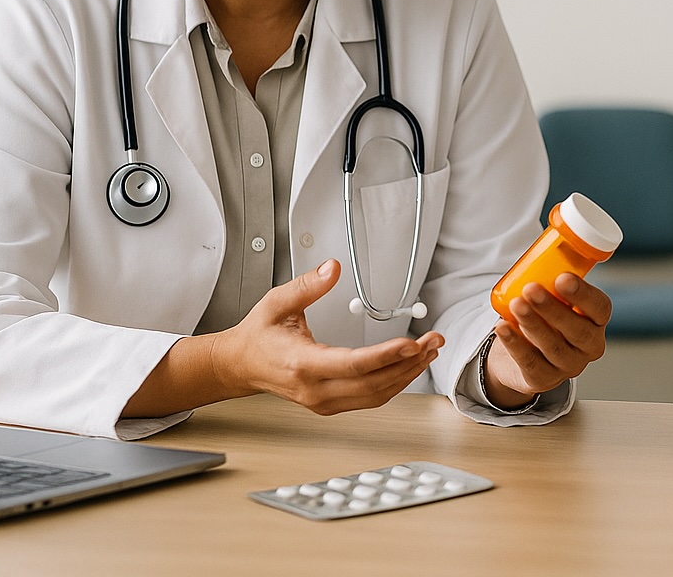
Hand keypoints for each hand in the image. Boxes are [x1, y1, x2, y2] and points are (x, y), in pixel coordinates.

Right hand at [212, 259, 442, 415]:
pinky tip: (408, 367)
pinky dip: (393, 384)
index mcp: (302, 364)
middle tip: (432, 342)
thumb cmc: (258, 336)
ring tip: (428, 352)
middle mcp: (315, 389)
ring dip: (406, 375)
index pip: (352, 365)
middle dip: (408, 363)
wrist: (240, 365)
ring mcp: (322, 402)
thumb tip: (333, 268)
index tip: (411, 343)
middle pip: (372, 383)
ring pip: (374, 395)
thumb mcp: (277, 303)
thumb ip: (307, 285)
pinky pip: (368, 399)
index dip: (385, 355)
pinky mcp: (329, 405)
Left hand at [483, 273, 610, 409]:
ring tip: (516, 304)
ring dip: (533, 324)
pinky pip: (529, 363)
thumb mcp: (557, 296)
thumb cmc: (546, 314)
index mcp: (597, 321)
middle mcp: (589, 346)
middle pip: (576, 330)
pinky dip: (514, 344)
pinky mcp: (543, 379)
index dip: (583, 294)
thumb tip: (544, 234)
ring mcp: (568, 366)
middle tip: (531, 289)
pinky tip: (501, 328)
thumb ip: (554, 273)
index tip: (562, 278)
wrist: (527, 354)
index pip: (600, 308)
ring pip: (552, 347)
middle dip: (553, 308)